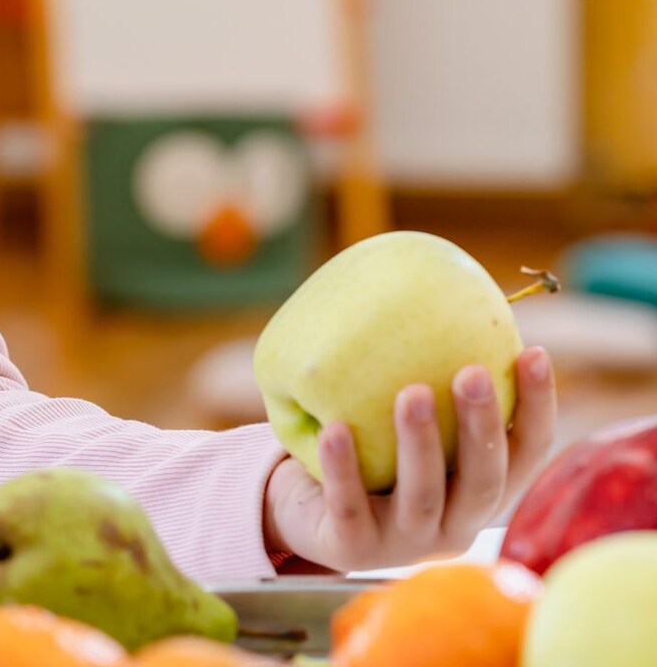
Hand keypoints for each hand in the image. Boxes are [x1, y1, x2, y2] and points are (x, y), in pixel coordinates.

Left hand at [263, 347, 555, 571]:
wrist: (306, 515)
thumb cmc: (370, 458)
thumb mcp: (406, 426)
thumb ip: (429, 382)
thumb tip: (440, 293)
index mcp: (478, 493)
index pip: (524, 453)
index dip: (536, 407)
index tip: (533, 352)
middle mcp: (453, 525)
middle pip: (482, 479)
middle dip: (480, 425)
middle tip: (470, 373)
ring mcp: (404, 542)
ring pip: (422, 495)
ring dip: (419, 443)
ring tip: (409, 392)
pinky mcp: (352, 549)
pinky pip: (349, 506)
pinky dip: (343, 468)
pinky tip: (334, 428)